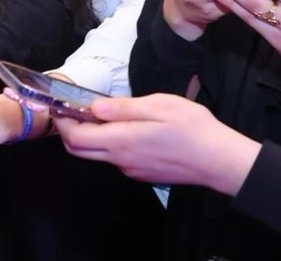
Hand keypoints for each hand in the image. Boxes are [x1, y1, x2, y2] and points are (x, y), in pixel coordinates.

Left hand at [54, 95, 260, 196]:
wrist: (219, 160)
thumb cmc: (193, 128)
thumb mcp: (158, 105)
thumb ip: (122, 108)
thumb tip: (93, 108)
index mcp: (122, 141)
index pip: (76, 138)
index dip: (63, 122)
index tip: (61, 106)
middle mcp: (121, 160)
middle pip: (80, 151)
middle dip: (70, 132)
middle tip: (73, 111)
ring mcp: (131, 170)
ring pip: (98, 155)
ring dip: (91, 138)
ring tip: (101, 115)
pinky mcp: (142, 174)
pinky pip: (116, 159)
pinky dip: (110, 144)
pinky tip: (125, 129)